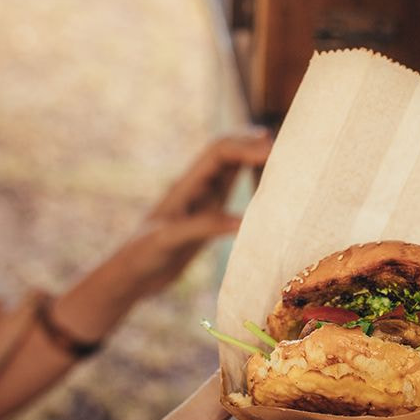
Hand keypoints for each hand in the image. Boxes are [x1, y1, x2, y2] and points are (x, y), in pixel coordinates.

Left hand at [119, 131, 272, 294]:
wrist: (133, 275)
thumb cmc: (143, 254)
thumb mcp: (171, 239)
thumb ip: (204, 226)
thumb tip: (243, 221)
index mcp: (186, 185)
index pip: (219, 152)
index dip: (246, 145)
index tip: (272, 150)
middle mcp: (197, 188)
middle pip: (229, 152)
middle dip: (254, 144)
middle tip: (286, 147)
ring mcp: (203, 201)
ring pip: (232, 170)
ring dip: (254, 160)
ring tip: (282, 159)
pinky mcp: (208, 218)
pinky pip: (232, 192)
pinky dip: (251, 185)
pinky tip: (268, 190)